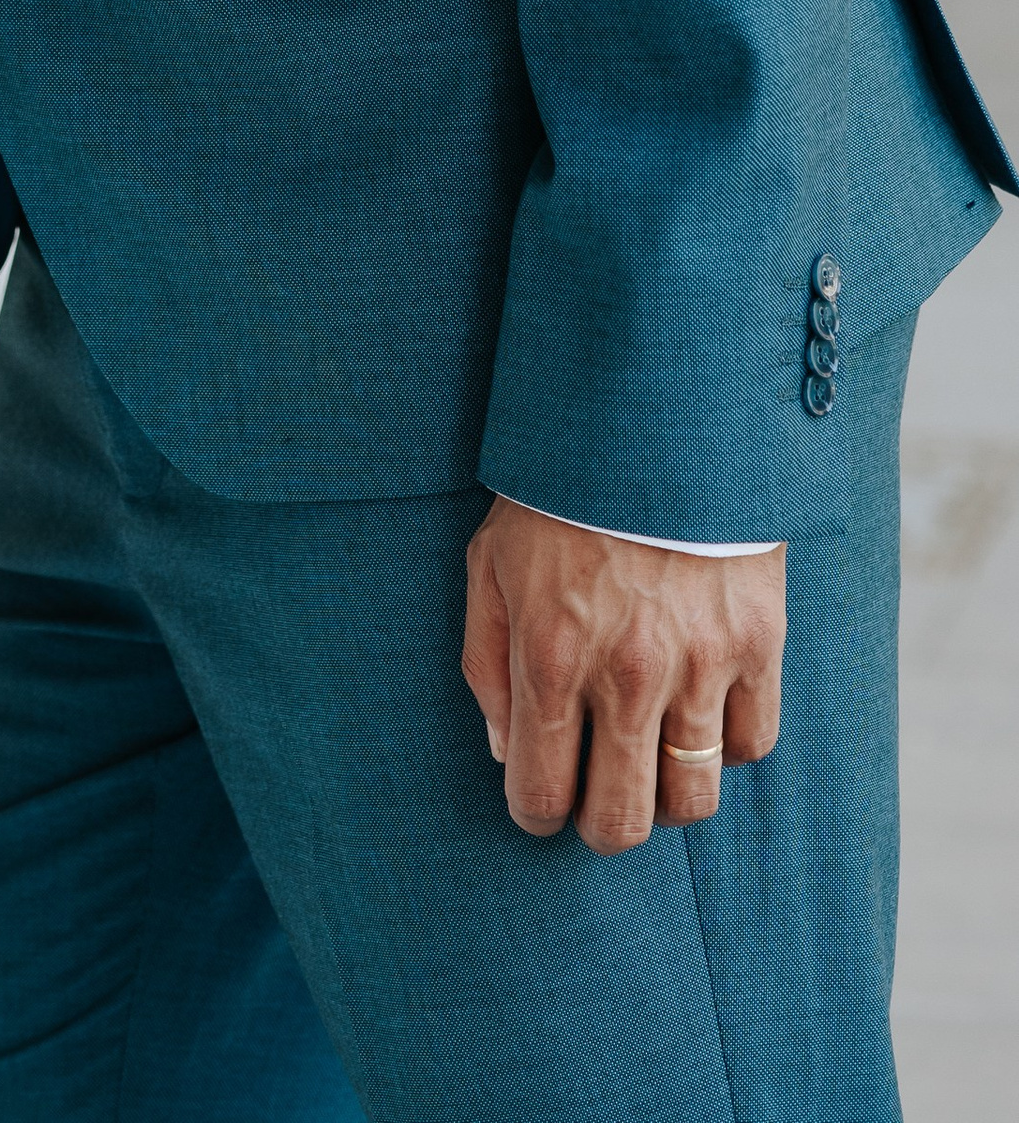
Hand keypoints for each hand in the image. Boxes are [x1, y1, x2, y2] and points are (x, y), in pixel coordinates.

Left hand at [462, 498, 784, 850]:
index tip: (541, 801)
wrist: (650, 418)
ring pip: (693, 801)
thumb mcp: (488, 564)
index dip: (535, 814)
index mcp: (551, 656)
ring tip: (648, 757)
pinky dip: (725, 744)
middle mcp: (627, 675)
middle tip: (597, 798)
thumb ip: (486, 665)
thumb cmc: (555, 496)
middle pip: (623, 822)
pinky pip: (751, 745)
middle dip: (601, 827)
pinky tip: (699, 709)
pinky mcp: (759, 644)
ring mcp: (700, 664)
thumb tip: (505, 752)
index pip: (542, 794)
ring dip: (665, 795)